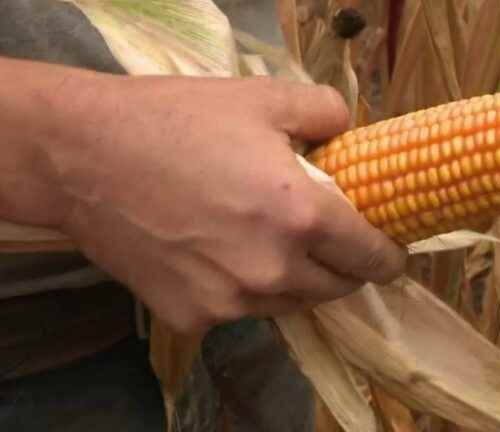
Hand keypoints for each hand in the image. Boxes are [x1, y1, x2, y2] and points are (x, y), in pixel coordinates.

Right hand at [42, 71, 406, 333]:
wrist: (85, 158)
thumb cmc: (178, 121)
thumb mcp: (263, 98)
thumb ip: (326, 111)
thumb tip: (351, 132)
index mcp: (301, 217)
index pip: (371, 257)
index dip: (388, 257)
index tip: (391, 253)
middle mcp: (273, 271)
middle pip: (336, 288)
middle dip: (345, 268)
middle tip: (332, 243)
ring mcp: (231, 301)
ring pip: (291, 303)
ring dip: (297, 281)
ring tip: (274, 245)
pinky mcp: (193, 318)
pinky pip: (241, 310)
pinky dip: (245, 289)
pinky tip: (221, 254)